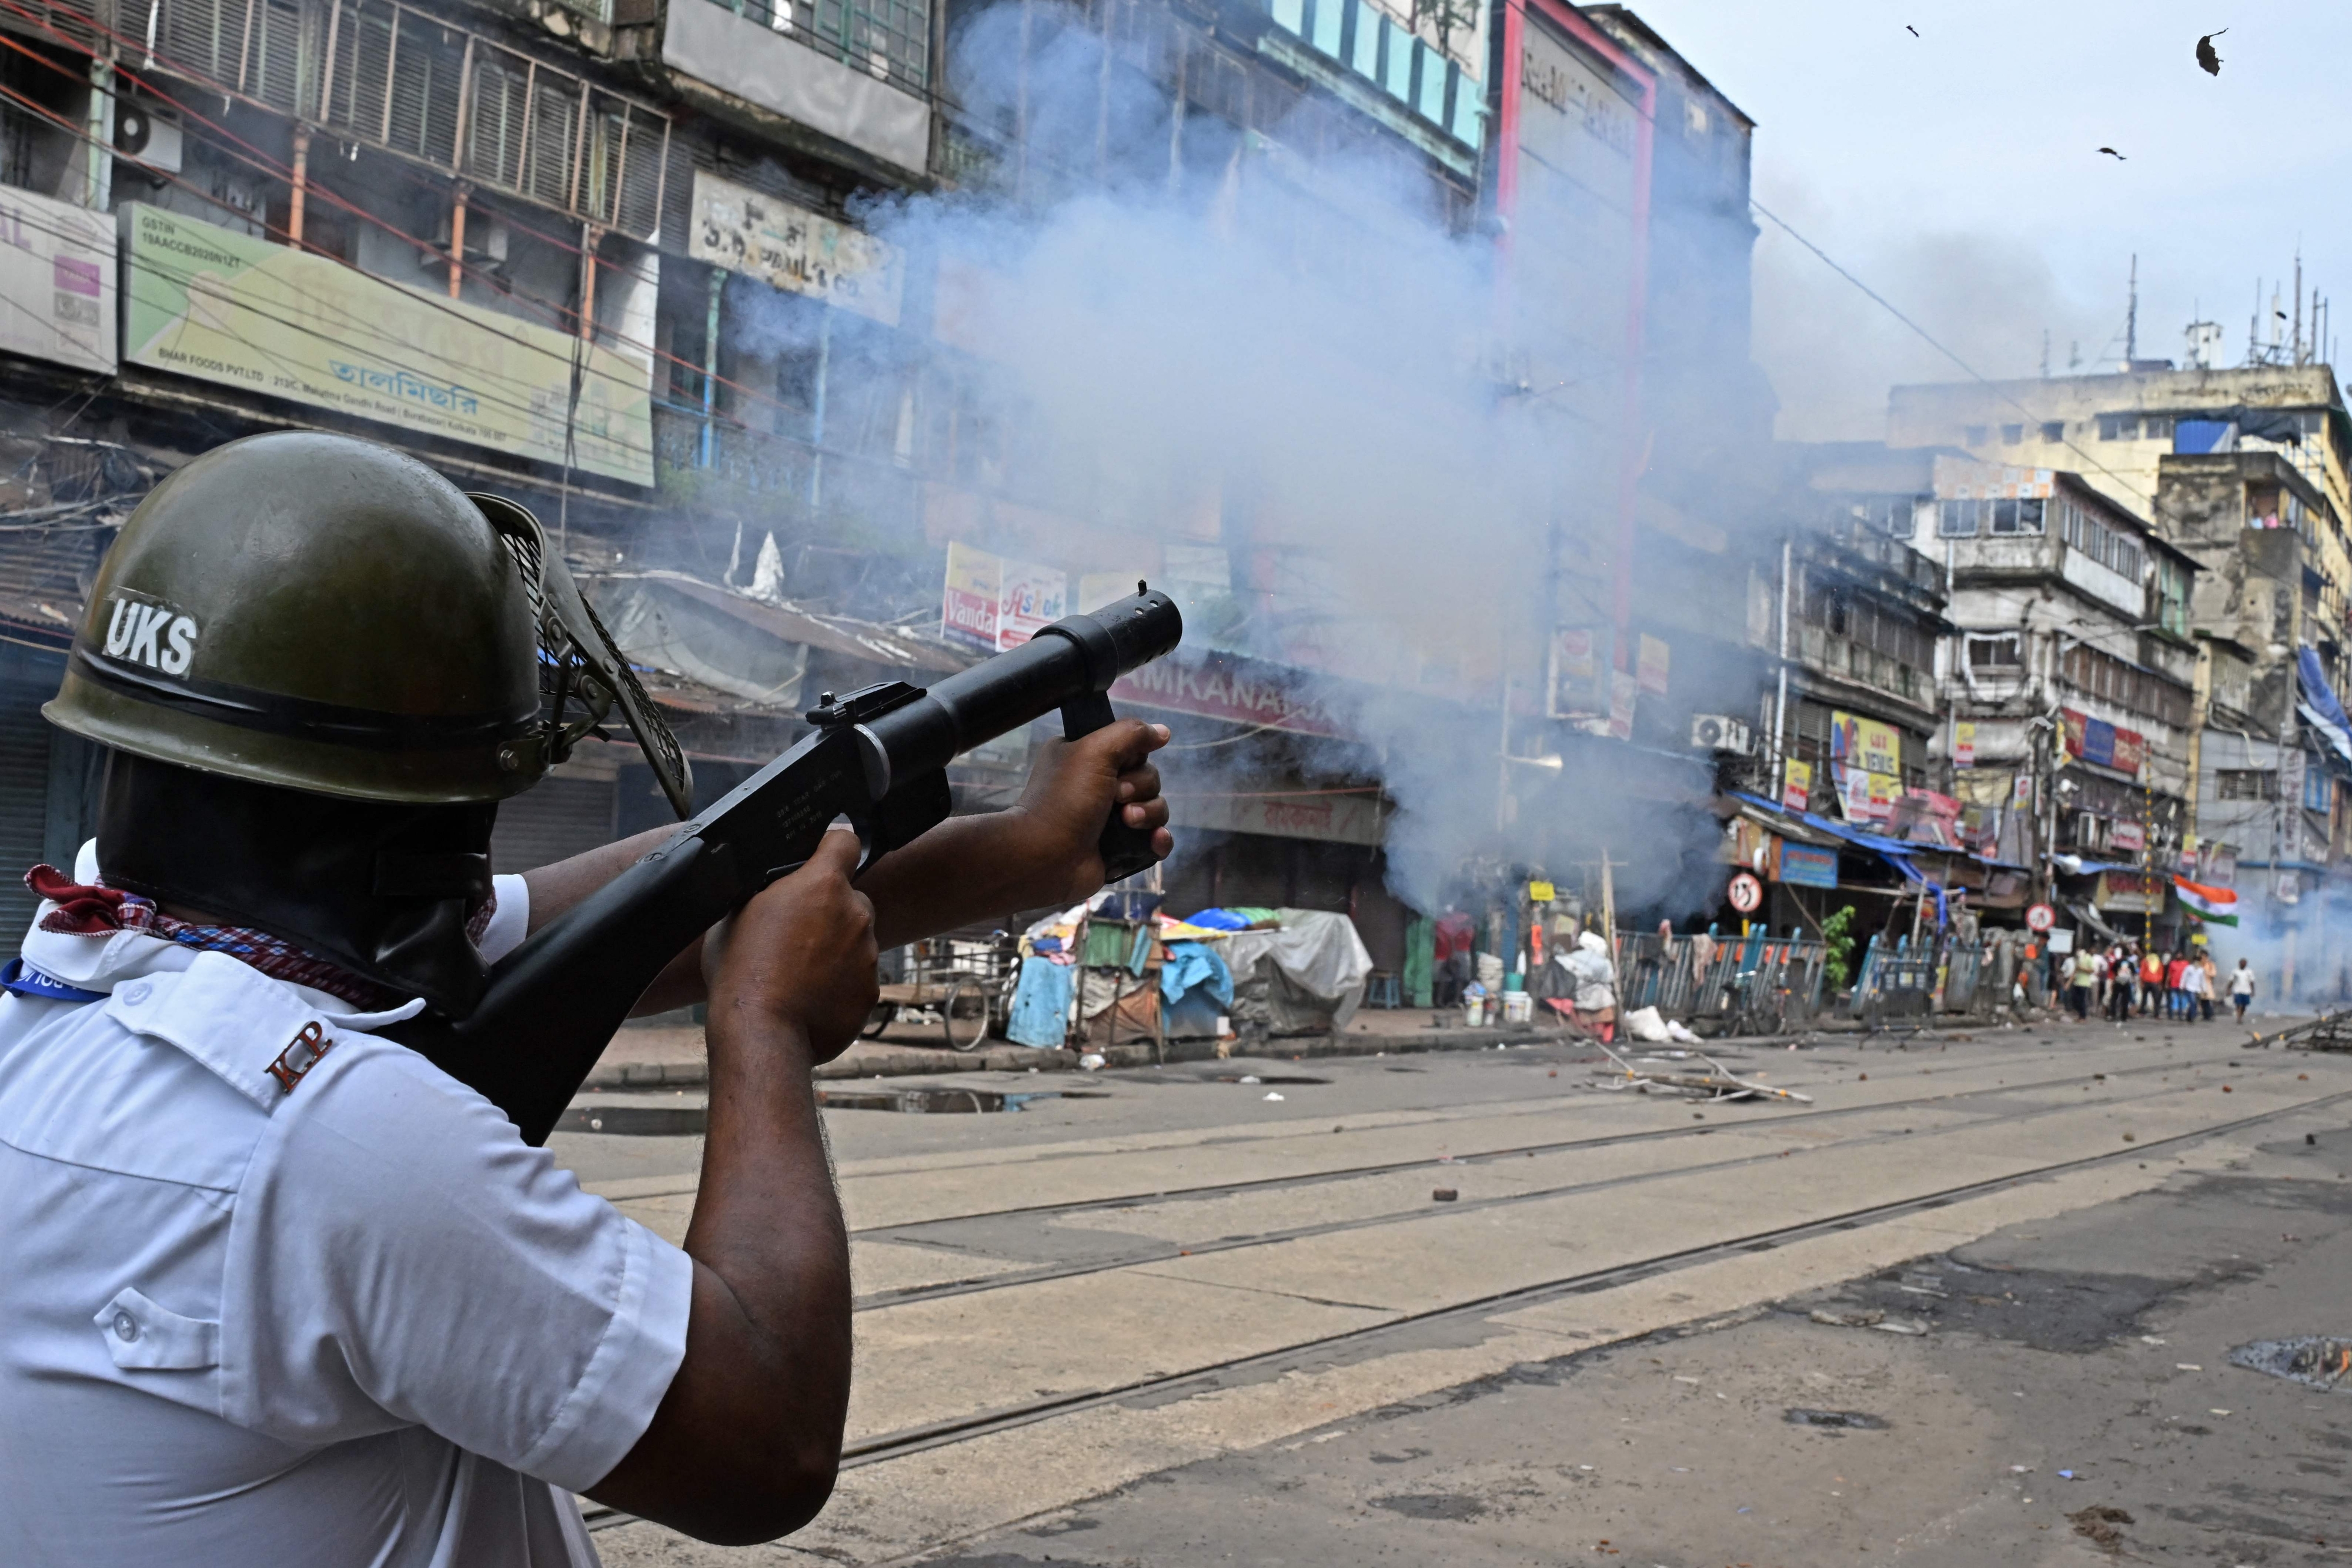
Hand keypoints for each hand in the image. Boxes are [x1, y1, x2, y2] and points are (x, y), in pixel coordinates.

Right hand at [702, 829, 876, 1064]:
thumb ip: (768, 894)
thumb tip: (773, 891)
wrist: (761, 1032)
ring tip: (797, 974)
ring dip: (835, 949)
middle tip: (797, 935)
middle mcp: (855, 914)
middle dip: (830, 910)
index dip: (834, 844)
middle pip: (850, 898)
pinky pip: (857, 978)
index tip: (827, 851)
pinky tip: (809, 997)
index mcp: (822, 885)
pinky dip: (839, 984)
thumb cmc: (740, 972)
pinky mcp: (871, 991)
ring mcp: (868, 954)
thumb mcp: (737, 915)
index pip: (845, 842)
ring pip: (855, 940)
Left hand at [1004, 719, 1173, 906]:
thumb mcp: (1094, 750)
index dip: (1134, 757)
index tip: (1121, 766)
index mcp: (1087, 759)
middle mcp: (1099, 787)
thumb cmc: (1064, 801)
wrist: (1046, 858)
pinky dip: (1159, 840)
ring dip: (1149, 814)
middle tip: (1116, 797)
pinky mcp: (1121, 848)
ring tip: (1128, 823)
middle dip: (1140, 788)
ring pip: (1156, 808)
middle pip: (1149, 779)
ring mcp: (1111, 820)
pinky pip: (1155, 840)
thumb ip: (1131, 733)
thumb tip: (1163, 731)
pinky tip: (1154, 840)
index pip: (1132, 750)